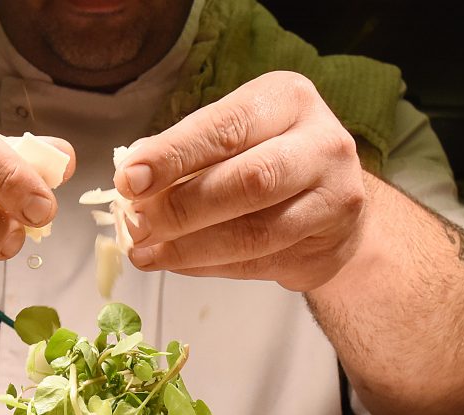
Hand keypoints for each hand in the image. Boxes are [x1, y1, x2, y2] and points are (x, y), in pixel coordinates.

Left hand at [115, 71, 365, 291]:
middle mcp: (321, 142)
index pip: (225, 128)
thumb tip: (131, 177)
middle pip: (249, 181)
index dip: (173, 156)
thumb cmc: (268, 156)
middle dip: (182, 208)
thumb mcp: (233, 137)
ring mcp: (334, 197)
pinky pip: (259, 263)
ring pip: (256, 233)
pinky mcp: (330, 245)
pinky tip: (176, 263)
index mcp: (287, 100)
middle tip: (137, 225)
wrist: (334, 200)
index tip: (129, 180)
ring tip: (146, 253)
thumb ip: (186, 152)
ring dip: (190, 248)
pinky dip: (209, 266)